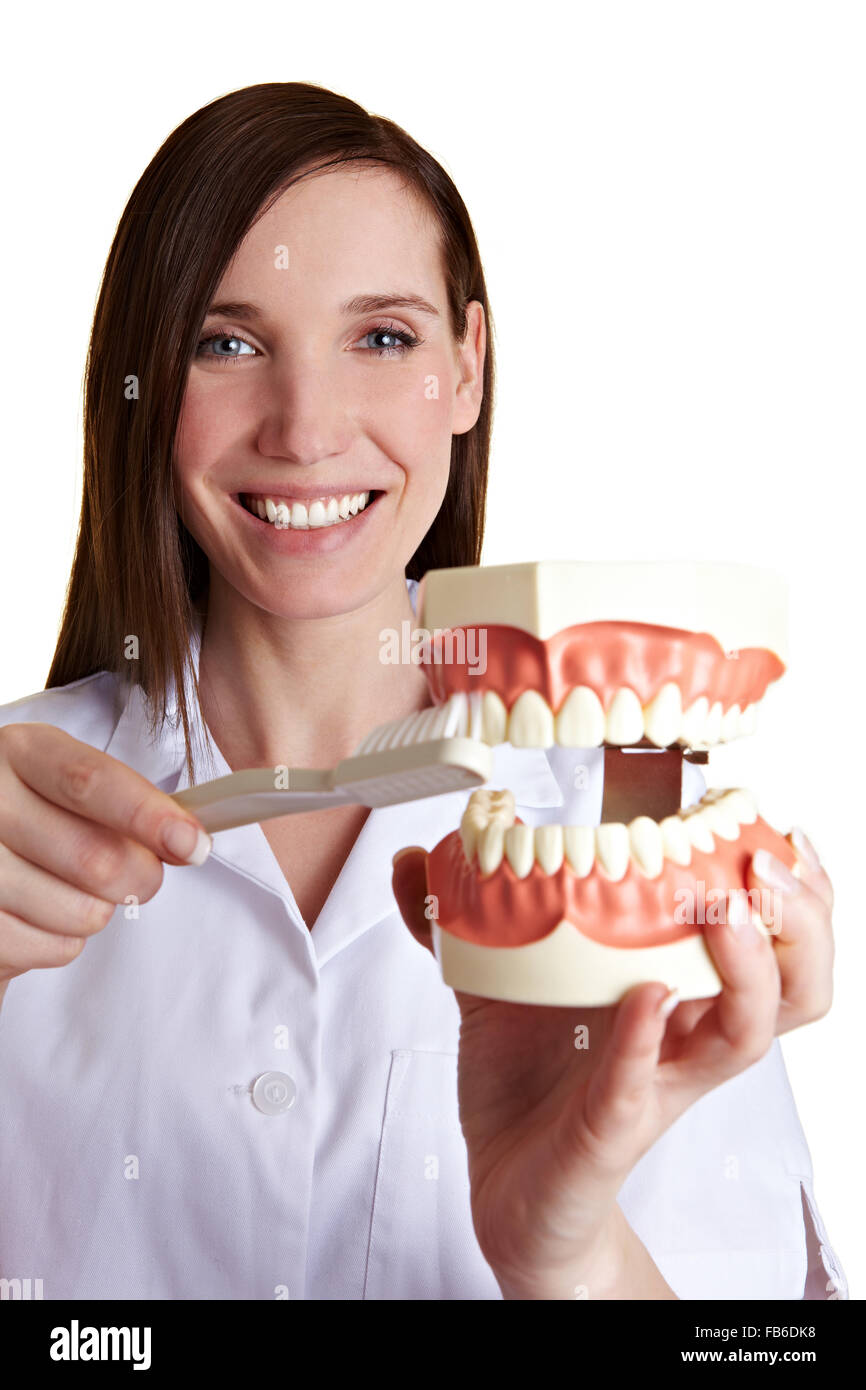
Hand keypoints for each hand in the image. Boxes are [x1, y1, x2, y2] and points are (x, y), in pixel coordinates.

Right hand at [0, 723, 211, 1001]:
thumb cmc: (41, 816)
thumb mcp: (74, 788)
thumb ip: (129, 803)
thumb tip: (190, 841)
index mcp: (22, 752)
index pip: (89, 782)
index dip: (148, 816)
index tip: (192, 844)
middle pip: (96, 858)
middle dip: (141, 877)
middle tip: (141, 874)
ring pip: (82, 912)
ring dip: (98, 910)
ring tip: (69, 888)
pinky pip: (55, 949)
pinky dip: (64, 940)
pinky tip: (40, 914)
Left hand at [391, 827, 833, 1299]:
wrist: (505, 1189)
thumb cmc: (525, 1083)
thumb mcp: (495, 986)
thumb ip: (457, 922)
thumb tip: (411, 857)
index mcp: (673, 994)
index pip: (765, 939)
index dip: (789, 891)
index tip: (771, 834)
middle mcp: (682, 1038)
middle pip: (789, 982)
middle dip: (795, 922)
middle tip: (766, 869)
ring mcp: (655, 1084)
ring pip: (743, 1034)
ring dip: (748, 972)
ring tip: (727, 919)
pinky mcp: (611, 1132)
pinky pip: (640, 1083)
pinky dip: (643, 1038)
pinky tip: (643, 997)